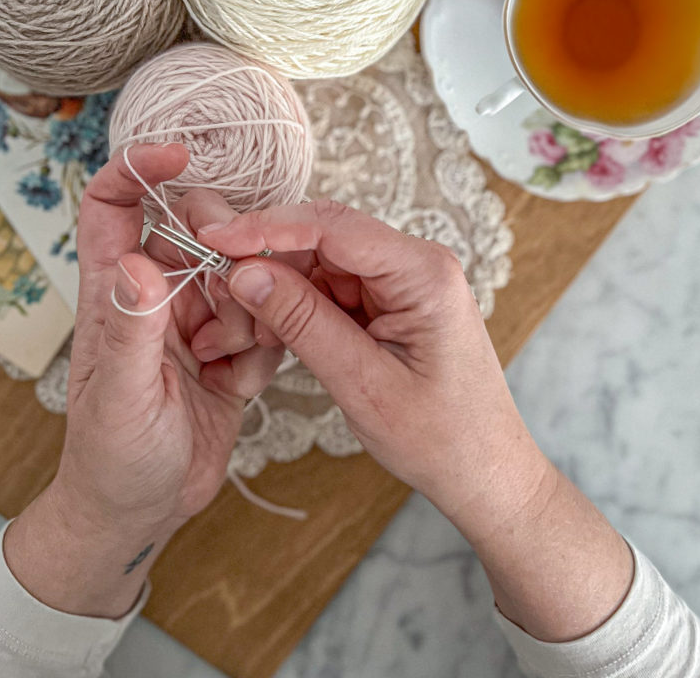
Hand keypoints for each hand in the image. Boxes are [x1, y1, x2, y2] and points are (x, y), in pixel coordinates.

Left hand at [5, 145, 281, 616]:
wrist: (144, 513)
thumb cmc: (112, 459)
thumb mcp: (124, 396)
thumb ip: (132, 328)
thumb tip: (137, 260)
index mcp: (115, 294)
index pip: (113, 207)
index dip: (136, 170)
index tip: (178, 155)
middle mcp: (155, 297)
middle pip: (196, 233)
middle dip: (226, 256)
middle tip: (236, 300)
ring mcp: (195, 322)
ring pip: (241, 277)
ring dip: (250, 314)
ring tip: (227, 364)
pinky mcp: (230, 351)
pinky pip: (264, 323)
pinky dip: (263, 349)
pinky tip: (239, 385)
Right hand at [200, 200, 633, 641]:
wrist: (485, 473)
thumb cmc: (442, 438)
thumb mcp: (364, 384)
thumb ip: (304, 323)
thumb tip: (245, 273)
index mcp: (424, 273)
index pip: (334, 227)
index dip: (268, 226)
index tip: (216, 237)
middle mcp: (415, 264)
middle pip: (322, 238)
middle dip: (265, 260)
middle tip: (214, 286)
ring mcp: (400, 282)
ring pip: (318, 264)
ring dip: (274, 289)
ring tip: (236, 329)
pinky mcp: (387, 302)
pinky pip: (327, 290)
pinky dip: (293, 309)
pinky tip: (265, 333)